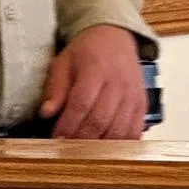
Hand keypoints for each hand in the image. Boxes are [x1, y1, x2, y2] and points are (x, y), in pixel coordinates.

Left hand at [39, 25, 145, 139]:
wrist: (115, 37)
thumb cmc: (87, 51)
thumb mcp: (64, 62)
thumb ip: (55, 88)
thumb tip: (46, 113)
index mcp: (96, 69)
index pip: (81, 103)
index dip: (68, 125)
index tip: (56, 137)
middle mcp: (118, 82)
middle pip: (100, 120)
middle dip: (80, 139)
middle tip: (67, 149)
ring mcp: (133, 94)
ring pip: (119, 130)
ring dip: (100, 146)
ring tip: (84, 152)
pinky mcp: (142, 103)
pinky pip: (135, 130)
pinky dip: (122, 145)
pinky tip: (107, 149)